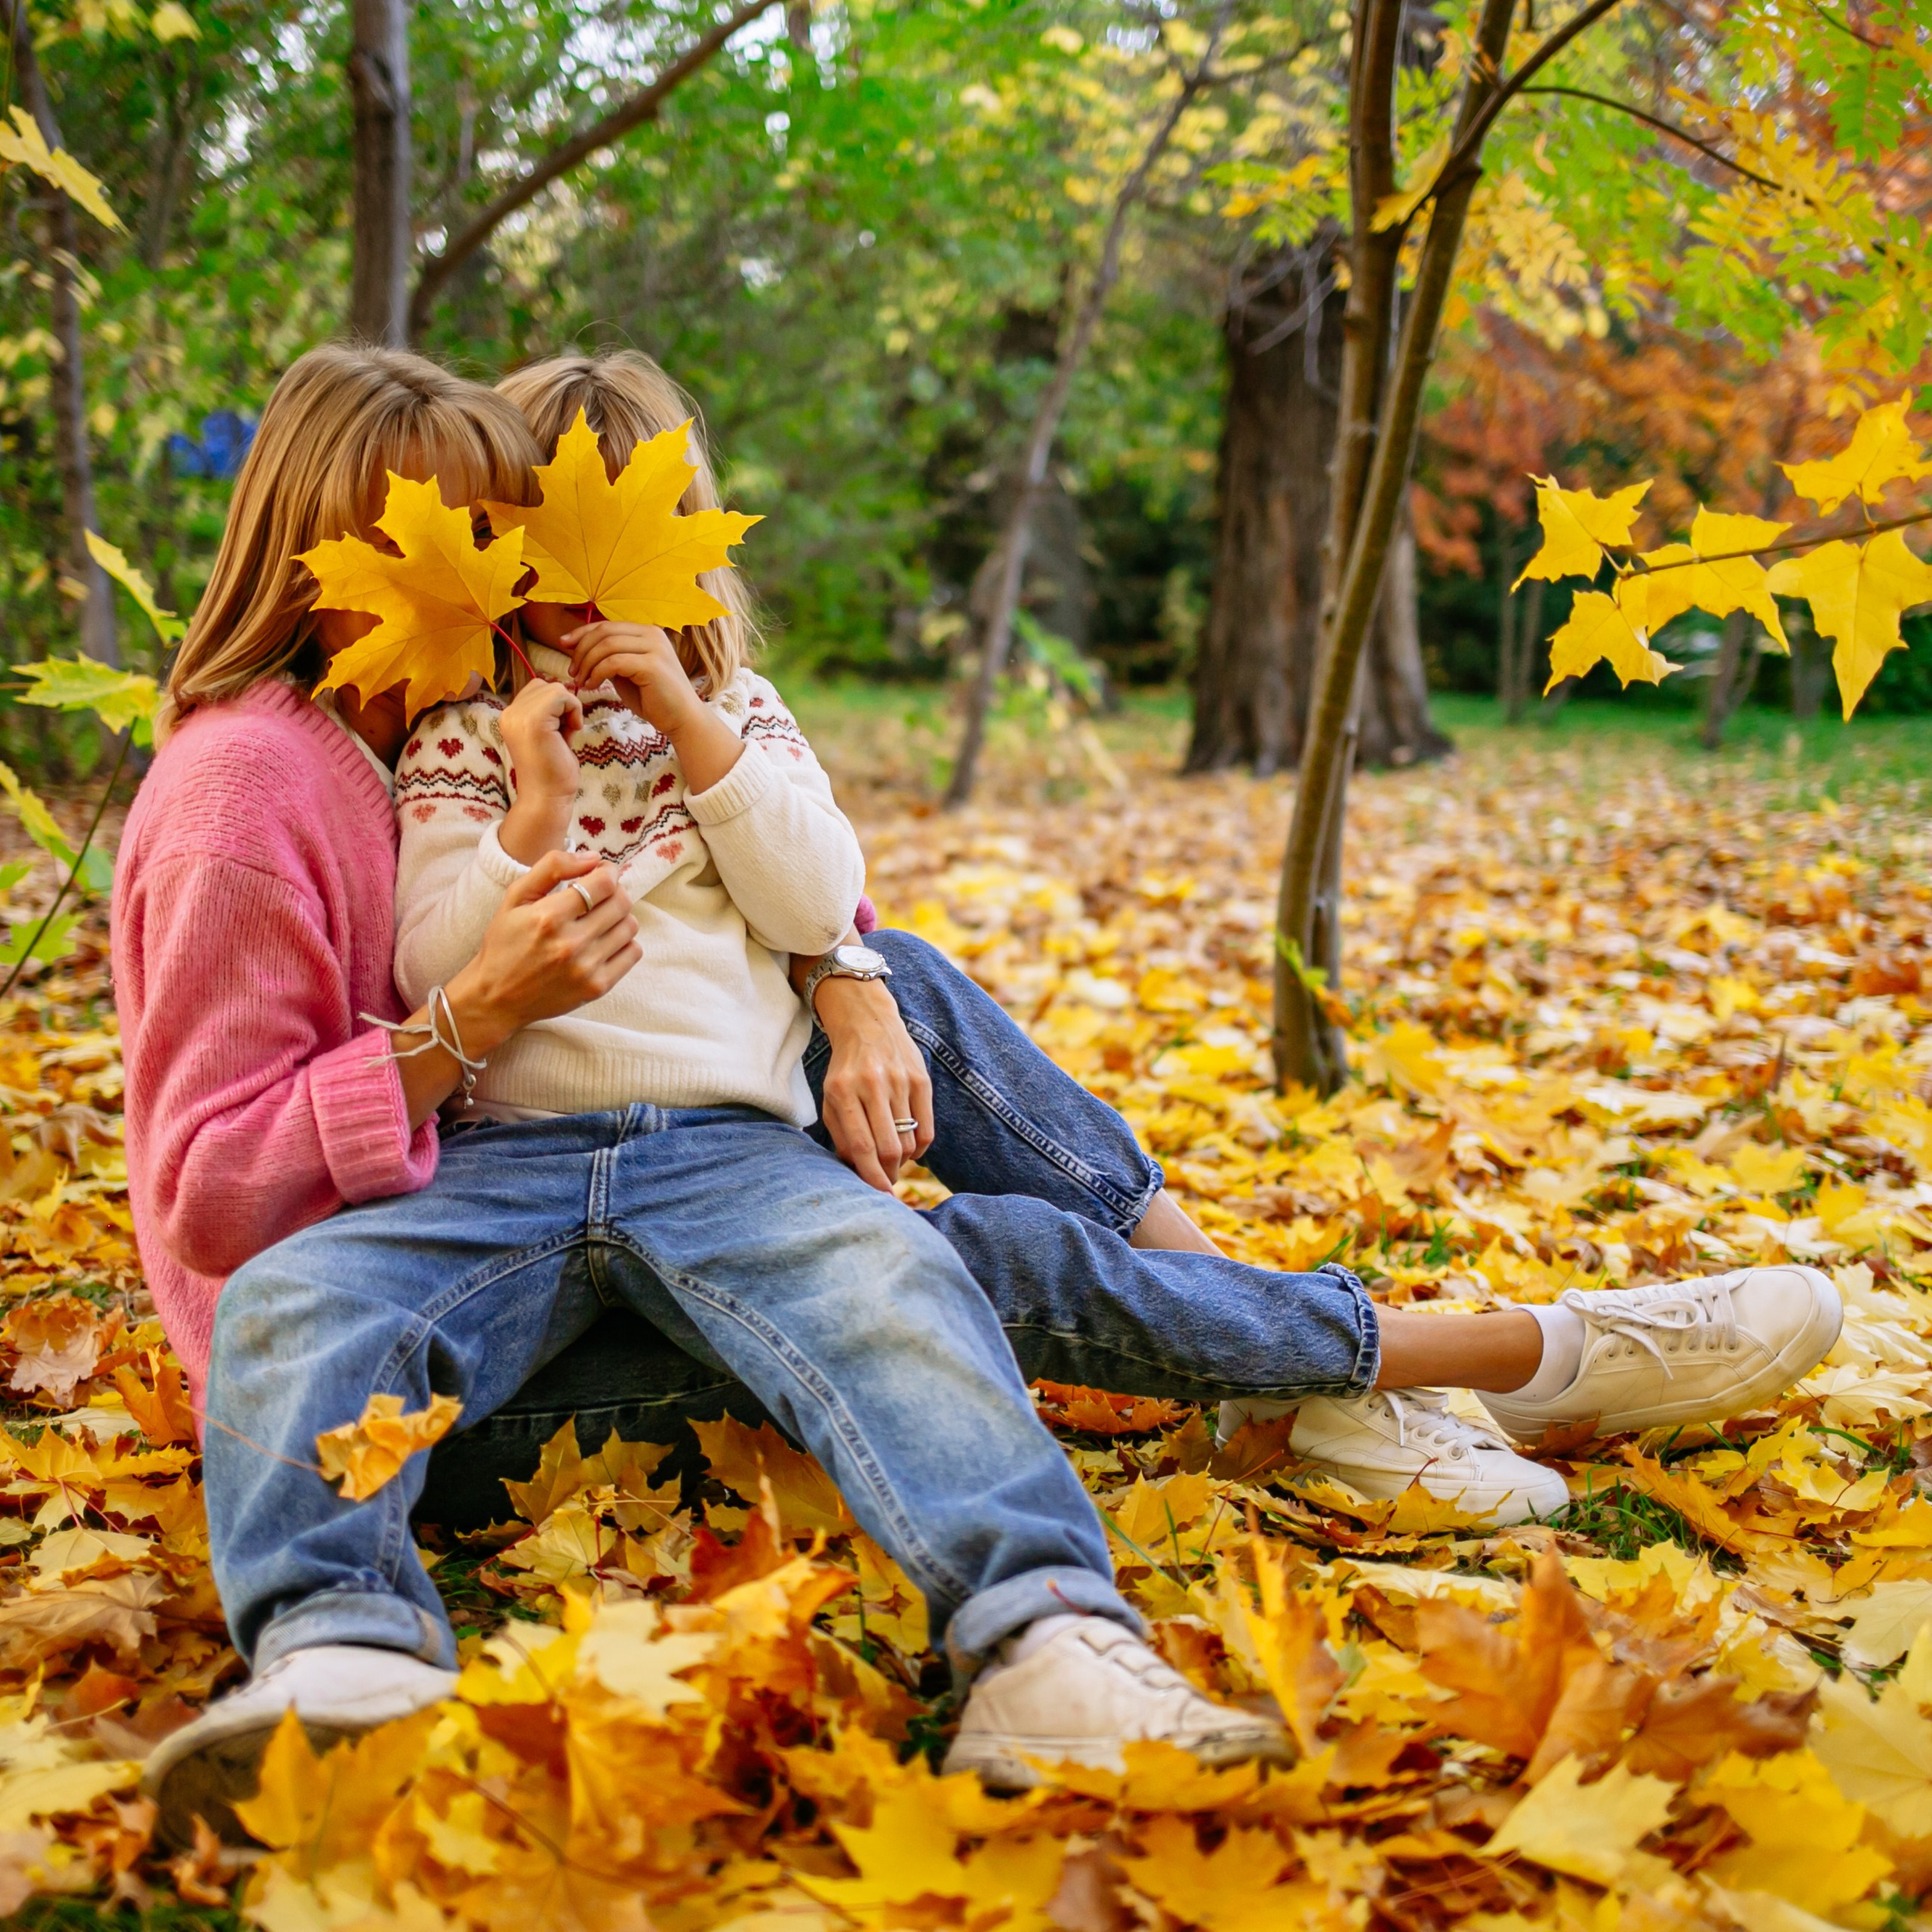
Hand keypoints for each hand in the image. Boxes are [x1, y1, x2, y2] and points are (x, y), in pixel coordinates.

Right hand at [446, 849, 639, 1049]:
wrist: (495, 997)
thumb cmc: (504, 943)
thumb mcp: (515, 897)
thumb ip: (552, 867)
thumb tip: (594, 857)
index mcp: (548, 917)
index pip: (604, 883)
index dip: (608, 872)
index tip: (601, 873)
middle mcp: (570, 944)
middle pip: (621, 902)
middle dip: (614, 892)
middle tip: (600, 896)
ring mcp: (586, 968)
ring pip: (630, 926)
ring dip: (619, 917)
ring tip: (599, 920)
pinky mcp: (597, 987)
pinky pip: (633, 953)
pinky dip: (624, 943)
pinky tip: (603, 942)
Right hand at [496, 678, 583, 862]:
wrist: (547, 797)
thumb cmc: (553, 770)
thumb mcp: (550, 732)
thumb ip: (552, 712)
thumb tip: (568, 689)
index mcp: (510, 716)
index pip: (536, 689)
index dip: (556, 705)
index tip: (559, 730)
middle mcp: (509, 713)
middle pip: (545, 685)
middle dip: (563, 705)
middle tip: (565, 732)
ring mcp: (518, 716)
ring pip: (555, 688)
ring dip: (570, 708)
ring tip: (566, 733)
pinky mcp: (533, 721)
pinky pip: (561, 695)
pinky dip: (574, 709)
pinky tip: (572, 731)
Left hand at [566, 619, 745, 792]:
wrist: (682, 719)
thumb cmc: (655, 699)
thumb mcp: (627, 674)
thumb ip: (610, 658)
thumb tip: (581, 649)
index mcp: (647, 632)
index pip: (606, 624)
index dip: (581, 632)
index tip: (563, 644)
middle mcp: (653, 634)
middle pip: (604, 631)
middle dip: (581, 649)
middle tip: (572, 671)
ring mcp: (654, 648)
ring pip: (607, 645)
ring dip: (587, 663)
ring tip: (581, 682)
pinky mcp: (652, 665)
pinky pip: (614, 662)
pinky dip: (597, 673)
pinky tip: (592, 686)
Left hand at [811, 974, 934, 1192]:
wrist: (867, 1023)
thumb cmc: (845, 1070)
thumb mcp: (831, 1099)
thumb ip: (841, 1135)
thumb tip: (857, 1172)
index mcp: (843, 1091)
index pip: (861, 1146)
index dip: (871, 1177)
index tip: (879, 1196)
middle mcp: (872, 1085)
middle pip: (889, 1147)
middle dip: (889, 1174)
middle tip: (886, 1181)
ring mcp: (899, 1081)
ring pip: (909, 1141)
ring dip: (903, 1161)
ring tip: (894, 1161)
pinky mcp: (921, 1079)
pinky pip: (927, 1129)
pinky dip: (919, 1147)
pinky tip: (910, 1147)